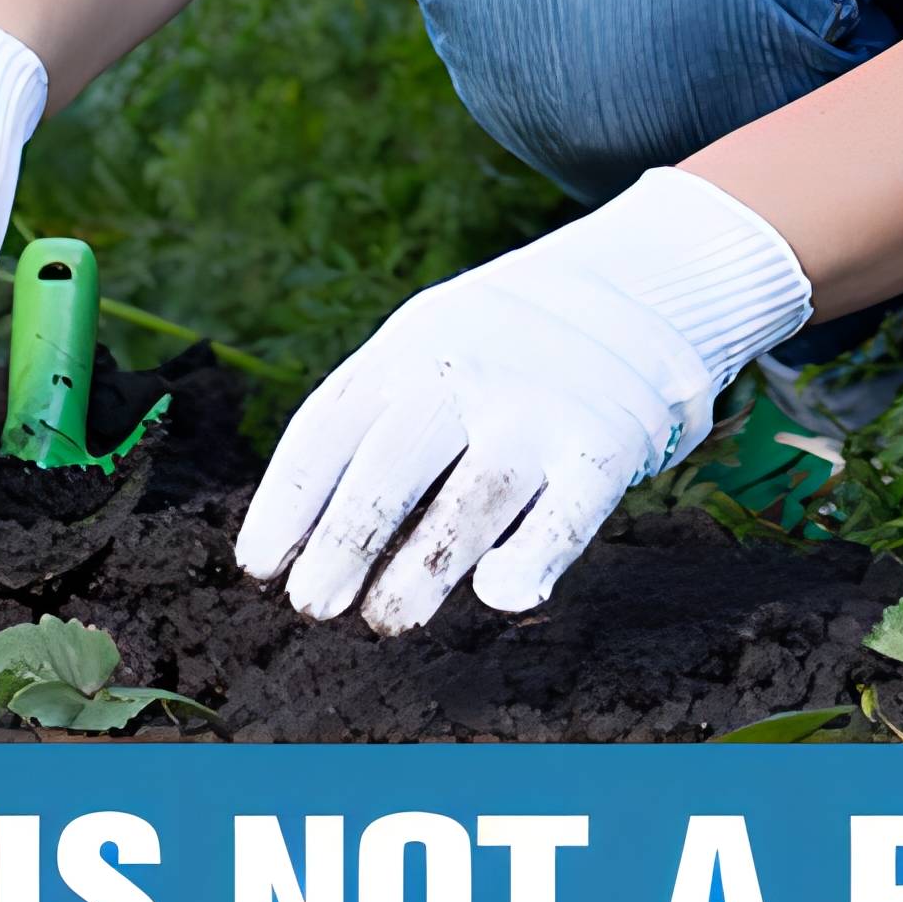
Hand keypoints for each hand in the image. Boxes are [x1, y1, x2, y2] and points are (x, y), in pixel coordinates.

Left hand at [235, 168, 810, 633]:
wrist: (641, 282)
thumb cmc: (505, 341)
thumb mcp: (428, 341)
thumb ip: (375, 416)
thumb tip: (305, 535)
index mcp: (409, 344)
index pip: (329, 428)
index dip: (287, 503)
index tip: (260, 565)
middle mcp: (468, 370)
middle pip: (388, 470)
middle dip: (343, 545)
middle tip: (313, 604)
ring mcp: (540, 407)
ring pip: (468, 504)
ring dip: (420, 573)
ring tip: (386, 619)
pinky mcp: (605, 444)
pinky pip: (562, 520)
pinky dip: (527, 563)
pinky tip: (498, 592)